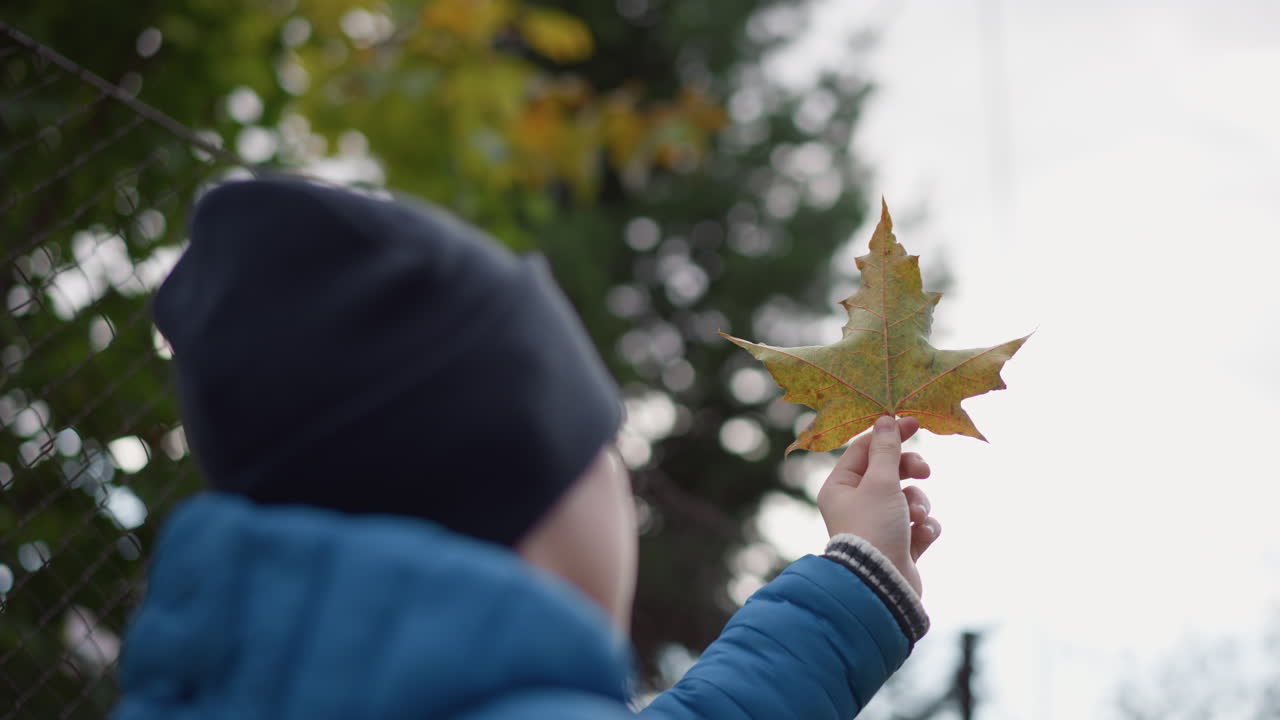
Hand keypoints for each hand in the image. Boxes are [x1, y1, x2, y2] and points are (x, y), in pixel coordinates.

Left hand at [816, 415, 940, 597]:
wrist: (883, 585)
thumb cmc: (874, 528)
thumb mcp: (881, 482)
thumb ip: (886, 451)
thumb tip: (885, 421)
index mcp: (840, 487)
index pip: (864, 450)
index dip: (889, 434)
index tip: (913, 422)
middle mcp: (856, 505)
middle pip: (889, 472)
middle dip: (910, 470)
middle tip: (925, 471)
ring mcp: (879, 526)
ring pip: (909, 498)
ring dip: (919, 504)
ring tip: (916, 518)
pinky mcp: (900, 545)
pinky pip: (919, 524)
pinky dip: (924, 527)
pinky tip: (921, 536)